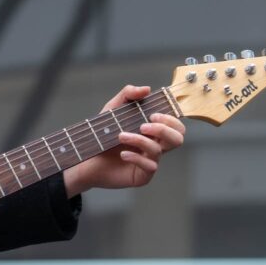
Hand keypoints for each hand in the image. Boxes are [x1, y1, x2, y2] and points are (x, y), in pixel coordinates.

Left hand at [63, 85, 185, 196]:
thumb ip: (128, 95)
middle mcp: (155, 145)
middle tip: (143, 125)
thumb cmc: (102, 134)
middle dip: (163, 129)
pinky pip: (149, 166)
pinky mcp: (143, 175)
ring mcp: (150, 161)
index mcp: (153, 130)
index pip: (175, 125)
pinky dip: (136, 157)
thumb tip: (146, 89)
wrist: (87, 157)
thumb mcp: (113, 109)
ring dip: (139, 140)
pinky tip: (123, 154)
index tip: (152, 114)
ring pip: (159, 150)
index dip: (170, 119)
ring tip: (121, 136)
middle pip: (178, 138)